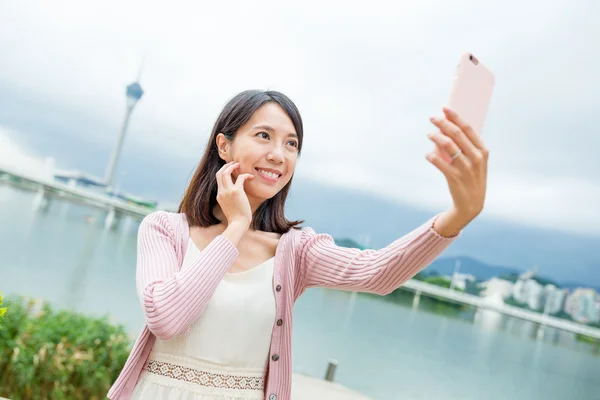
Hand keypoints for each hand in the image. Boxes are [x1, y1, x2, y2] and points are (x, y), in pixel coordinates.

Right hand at [215, 162, 254, 226]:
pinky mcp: (236, 191)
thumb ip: (229, 198)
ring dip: (232, 166)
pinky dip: (246, 175)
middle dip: (226, 166)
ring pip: (225, 172)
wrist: (238, 223)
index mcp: (219, 195)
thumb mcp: (229, 206)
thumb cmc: (237, 217)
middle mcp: (221, 192)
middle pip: (219, 173)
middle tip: (234, 163)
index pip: (218, 179)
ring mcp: (228, 191)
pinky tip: (251, 177)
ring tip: (239, 165)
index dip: (224, 171)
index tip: (230, 169)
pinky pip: (240, 178)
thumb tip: (236, 193)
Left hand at [426, 106, 488, 228]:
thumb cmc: (471, 177)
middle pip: (457, 134)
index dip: (455, 116)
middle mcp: (476, 158)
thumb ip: (465, 146)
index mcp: (483, 151)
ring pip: (448, 146)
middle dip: (443, 123)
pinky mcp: (455, 178)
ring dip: (436, 138)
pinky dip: (432, 157)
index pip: (468, 128)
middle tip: (432, 118)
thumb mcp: (475, 161)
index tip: (445, 108)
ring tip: (429, 134)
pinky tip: (428, 154)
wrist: (472, 204)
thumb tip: (447, 128)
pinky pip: (440, 163)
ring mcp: (466, 168)